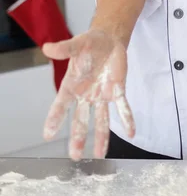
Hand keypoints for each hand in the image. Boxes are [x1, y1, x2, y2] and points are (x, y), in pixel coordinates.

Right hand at [42, 30, 133, 160]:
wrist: (108, 40)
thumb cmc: (89, 44)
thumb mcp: (77, 44)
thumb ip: (64, 49)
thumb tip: (47, 48)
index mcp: (72, 85)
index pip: (61, 105)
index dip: (54, 119)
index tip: (47, 135)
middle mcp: (85, 95)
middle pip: (80, 120)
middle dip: (78, 138)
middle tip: (75, 156)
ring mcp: (101, 96)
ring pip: (101, 120)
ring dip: (101, 137)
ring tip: (100, 154)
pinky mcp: (117, 91)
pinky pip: (122, 107)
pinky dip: (127, 119)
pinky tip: (131, 132)